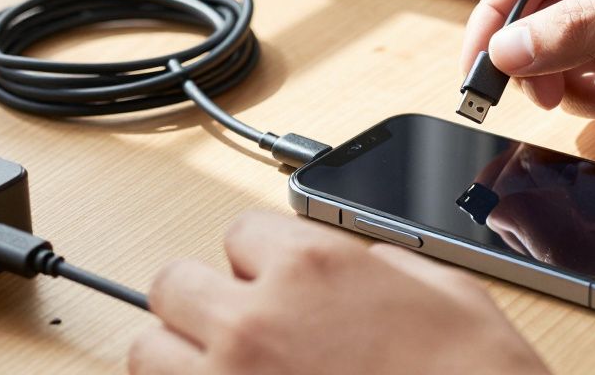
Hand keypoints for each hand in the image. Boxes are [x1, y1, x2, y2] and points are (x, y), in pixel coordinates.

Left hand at [129, 211, 549, 374]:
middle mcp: (254, 320)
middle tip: (238, 328)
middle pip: (173, 285)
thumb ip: (383, 266)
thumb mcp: (447, 292)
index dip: (259, 260)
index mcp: (311, 265)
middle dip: (204, 303)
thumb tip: (362, 267)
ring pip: (147, 353)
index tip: (272, 282)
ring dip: (179, 359)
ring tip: (221, 372)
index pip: (238, 232)